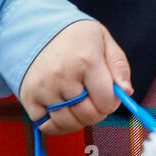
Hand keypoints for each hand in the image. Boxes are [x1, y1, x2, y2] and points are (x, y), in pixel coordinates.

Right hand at [19, 19, 132, 135]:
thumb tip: (127, 92)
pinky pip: (46, 126)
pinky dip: (58, 125)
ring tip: (79, 104)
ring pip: (68, 123)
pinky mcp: (28, 97)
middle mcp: (62, 75)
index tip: (108, 95)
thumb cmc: (76, 38)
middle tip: (94, 101)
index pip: (106, 101)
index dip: (112, 103)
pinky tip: (63, 110)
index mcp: (86, 60)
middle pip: (87, 115)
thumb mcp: (104, 41)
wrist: (38, 29)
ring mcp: (43, 87)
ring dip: (78, 120)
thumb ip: (119, 66)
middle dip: (97, 113)